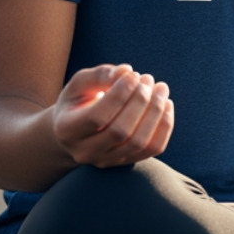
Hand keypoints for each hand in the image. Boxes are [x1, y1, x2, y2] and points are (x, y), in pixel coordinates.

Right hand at [49, 63, 173, 167]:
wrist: (78, 131)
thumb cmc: (79, 101)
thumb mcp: (80, 84)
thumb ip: (99, 75)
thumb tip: (126, 71)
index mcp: (67, 130)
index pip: (97, 117)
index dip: (119, 94)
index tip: (132, 74)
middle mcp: (85, 152)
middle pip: (120, 131)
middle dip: (140, 101)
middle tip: (148, 79)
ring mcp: (107, 160)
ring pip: (139, 142)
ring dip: (155, 112)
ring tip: (160, 88)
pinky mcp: (126, 162)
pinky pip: (153, 148)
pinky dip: (165, 126)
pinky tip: (166, 104)